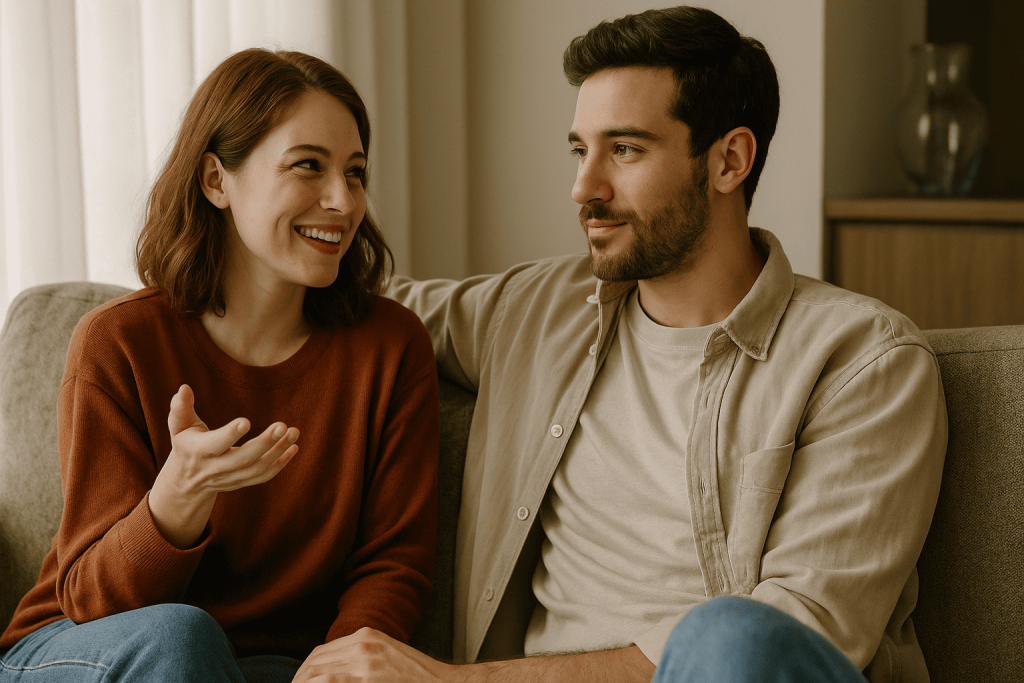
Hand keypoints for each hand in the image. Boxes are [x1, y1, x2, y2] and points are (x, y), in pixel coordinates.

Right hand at [149, 384, 298, 547]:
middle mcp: (215, 468)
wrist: (186, 482)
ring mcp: (230, 478)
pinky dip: (281, 463)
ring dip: (278, 451)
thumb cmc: (185, 444)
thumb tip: (184, 388)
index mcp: (198, 451)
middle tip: (282, 425)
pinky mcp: (242, 482)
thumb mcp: (178, 426)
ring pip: (257, 469)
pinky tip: (293, 446)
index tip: (247, 421)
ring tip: (294, 432)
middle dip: (264, 443)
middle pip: (242, 459)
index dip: (230, 434)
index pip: (215, 444)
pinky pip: (264, 476)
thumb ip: (180, 408)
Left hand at [293, 627, 449, 682]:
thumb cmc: (420, 679)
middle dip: (299, 682)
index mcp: (367, 636)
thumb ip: (363, 661)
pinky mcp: (370, 681)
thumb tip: (335, 675)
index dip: (304, 673)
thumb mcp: (388, 659)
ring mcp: (366, 664)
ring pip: (316, 676)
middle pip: (314, 664)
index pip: (320, 653)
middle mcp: (363, 645)